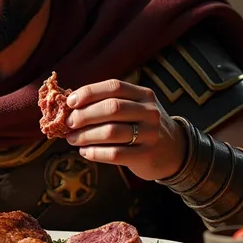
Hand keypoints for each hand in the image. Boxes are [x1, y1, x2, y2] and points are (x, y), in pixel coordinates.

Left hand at [64, 79, 186, 180]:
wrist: (174, 151)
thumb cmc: (142, 126)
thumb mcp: (134, 108)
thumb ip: (108, 103)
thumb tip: (70, 105)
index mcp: (143, 94)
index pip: (114, 87)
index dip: (89, 92)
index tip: (70, 102)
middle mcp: (149, 111)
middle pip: (112, 108)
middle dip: (84, 115)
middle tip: (68, 123)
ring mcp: (150, 134)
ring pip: (111, 132)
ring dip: (86, 136)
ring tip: (72, 139)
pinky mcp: (146, 155)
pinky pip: (115, 154)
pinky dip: (95, 153)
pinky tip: (85, 152)